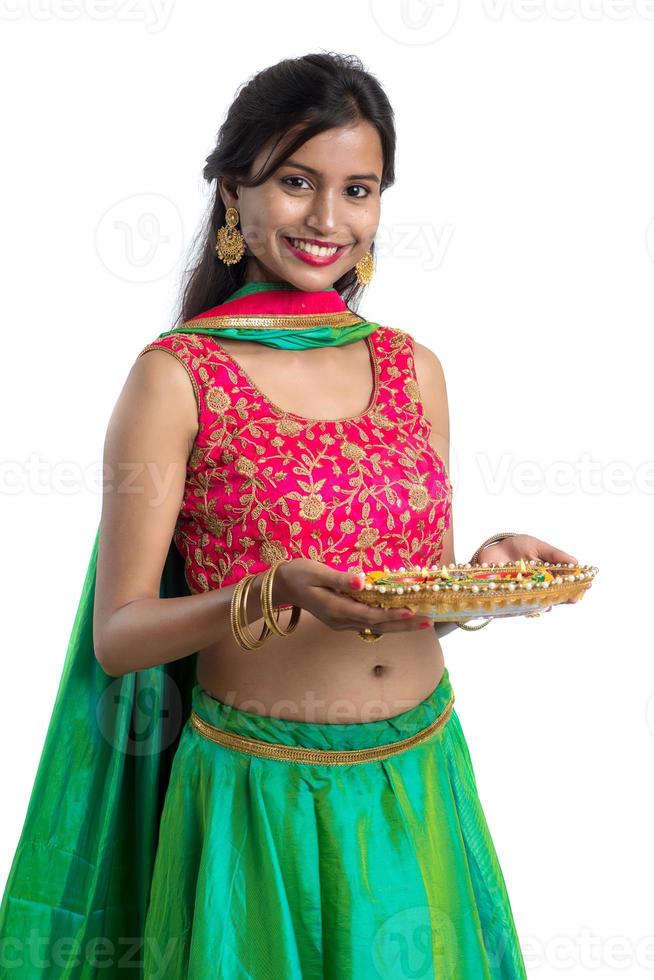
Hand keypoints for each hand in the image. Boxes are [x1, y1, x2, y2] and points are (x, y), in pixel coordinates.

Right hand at [274, 559, 432, 634]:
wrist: (282, 586)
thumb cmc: (298, 574)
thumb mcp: (316, 572)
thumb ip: (339, 579)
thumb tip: (362, 581)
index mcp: (337, 609)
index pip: (371, 615)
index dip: (392, 614)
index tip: (412, 611)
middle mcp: (341, 621)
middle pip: (379, 626)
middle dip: (405, 624)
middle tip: (430, 621)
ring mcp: (342, 623)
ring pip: (375, 627)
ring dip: (399, 625)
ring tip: (422, 621)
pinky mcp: (342, 619)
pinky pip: (368, 623)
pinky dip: (386, 621)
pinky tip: (400, 617)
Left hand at [476, 534, 587, 603]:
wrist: (495, 549)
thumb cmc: (519, 547)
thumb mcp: (538, 547)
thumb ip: (554, 555)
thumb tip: (575, 562)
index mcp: (548, 575)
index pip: (565, 584)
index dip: (576, 587)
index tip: (586, 586)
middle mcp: (539, 587)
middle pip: (555, 597)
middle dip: (564, 598)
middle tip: (572, 598)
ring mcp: (526, 594)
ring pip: (539, 604)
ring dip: (545, 603)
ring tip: (552, 602)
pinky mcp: (511, 598)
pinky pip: (519, 607)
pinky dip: (525, 608)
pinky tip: (530, 605)